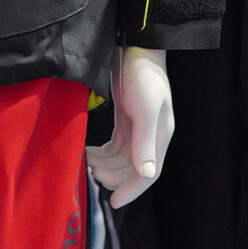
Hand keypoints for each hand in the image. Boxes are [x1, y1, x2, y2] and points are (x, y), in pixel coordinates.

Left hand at [87, 47, 173, 208]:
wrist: (135, 46)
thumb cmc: (142, 74)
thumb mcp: (145, 108)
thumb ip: (145, 141)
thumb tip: (147, 174)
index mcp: (160, 136)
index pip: (149, 173)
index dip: (132, 190)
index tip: (113, 202)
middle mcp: (151, 136)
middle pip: (133, 168)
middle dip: (113, 175)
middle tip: (92, 174)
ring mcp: (139, 128)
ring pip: (121, 159)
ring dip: (105, 164)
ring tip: (87, 163)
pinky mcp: (126, 119)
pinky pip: (115, 146)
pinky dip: (102, 152)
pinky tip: (88, 152)